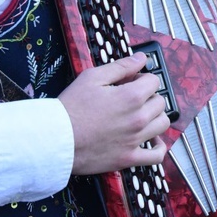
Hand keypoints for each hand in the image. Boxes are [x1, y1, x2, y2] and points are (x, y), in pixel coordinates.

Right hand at [59, 53, 170, 174]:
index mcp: (131, 97)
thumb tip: (141, 58)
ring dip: (155, 117)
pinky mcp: (128, 158)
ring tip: (140, 115)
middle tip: (132, 97)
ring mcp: (135, 140)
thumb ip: (121, 66)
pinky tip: (151, 140)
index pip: (154, 81)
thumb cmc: (70, 108)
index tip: (132, 82)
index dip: (142, 78)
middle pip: (160, 102)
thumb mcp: (93, 77)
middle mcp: (138, 118)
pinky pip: (156, 156)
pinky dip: (158, 148)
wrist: (54, 140)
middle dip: (148, 96)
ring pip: (162, 124)